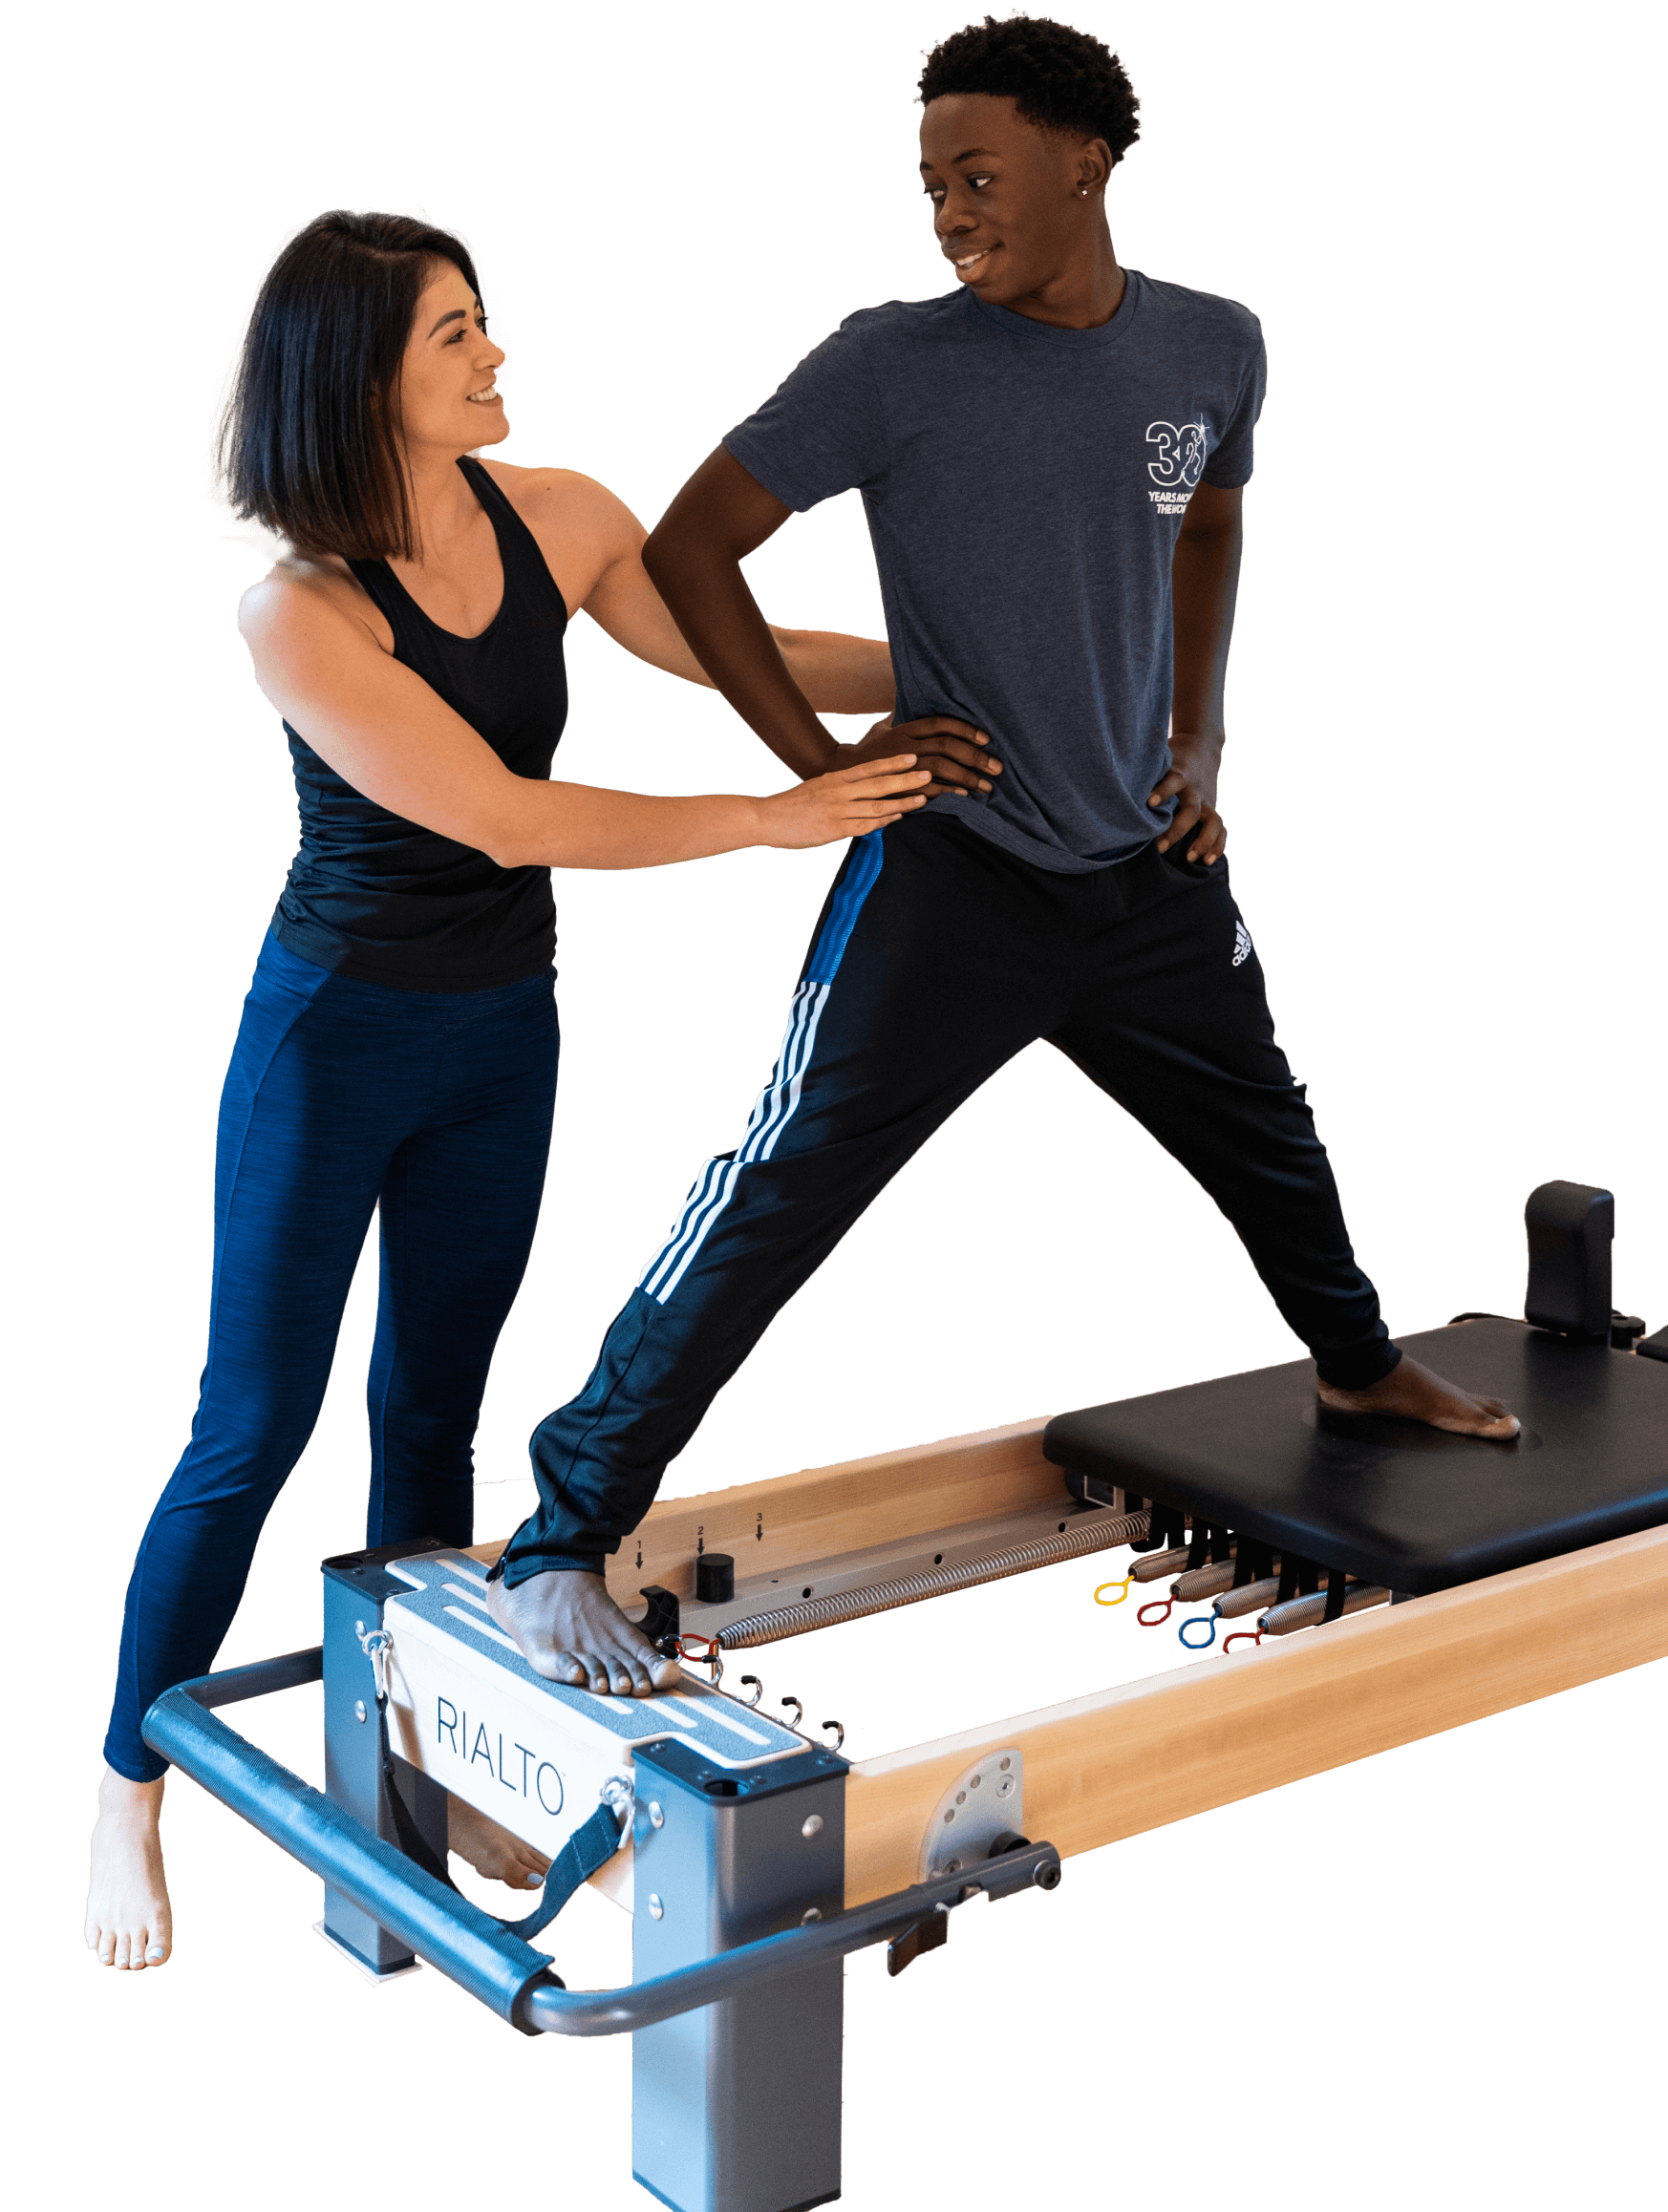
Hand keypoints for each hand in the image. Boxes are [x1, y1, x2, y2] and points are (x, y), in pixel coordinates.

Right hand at [756, 754, 930, 849]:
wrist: (766, 818)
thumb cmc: (793, 804)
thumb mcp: (818, 786)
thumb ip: (840, 785)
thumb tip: (861, 785)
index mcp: (835, 778)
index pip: (869, 767)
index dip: (893, 762)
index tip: (913, 756)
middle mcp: (838, 792)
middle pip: (878, 783)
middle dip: (905, 779)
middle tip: (928, 773)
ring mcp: (837, 811)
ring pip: (876, 805)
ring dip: (902, 801)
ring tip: (923, 797)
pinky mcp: (834, 830)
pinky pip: (864, 825)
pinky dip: (883, 821)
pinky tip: (898, 818)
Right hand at [839, 712, 1001, 797]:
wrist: (835, 772)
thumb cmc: (863, 753)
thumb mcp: (880, 731)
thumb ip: (901, 723)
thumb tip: (914, 711)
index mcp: (903, 730)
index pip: (940, 724)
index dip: (966, 729)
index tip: (986, 739)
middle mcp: (903, 746)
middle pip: (946, 746)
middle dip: (975, 757)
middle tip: (997, 768)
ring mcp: (898, 766)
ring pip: (939, 768)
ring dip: (965, 778)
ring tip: (985, 787)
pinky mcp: (895, 785)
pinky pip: (925, 789)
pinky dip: (946, 793)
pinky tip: (962, 798)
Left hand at [1149, 733, 1225, 864]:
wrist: (1201, 745)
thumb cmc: (1167, 761)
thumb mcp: (1156, 762)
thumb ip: (1142, 776)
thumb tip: (1109, 791)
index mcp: (1178, 775)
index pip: (1173, 781)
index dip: (1164, 791)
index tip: (1149, 802)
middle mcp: (1193, 790)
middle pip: (1191, 809)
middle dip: (1176, 829)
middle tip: (1159, 848)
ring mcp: (1206, 800)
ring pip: (1212, 821)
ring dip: (1202, 841)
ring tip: (1189, 858)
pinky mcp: (1212, 809)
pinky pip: (1221, 829)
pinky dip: (1217, 846)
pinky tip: (1207, 861)